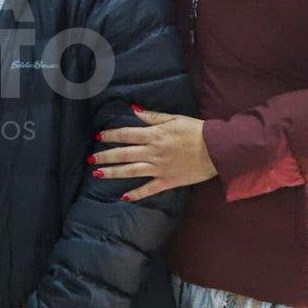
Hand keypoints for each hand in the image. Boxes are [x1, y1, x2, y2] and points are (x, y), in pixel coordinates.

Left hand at [89, 106, 217, 201]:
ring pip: (131, 171)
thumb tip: (133, 110)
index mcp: (154, 136)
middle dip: (105, 156)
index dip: (112, 135)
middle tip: (90, 158)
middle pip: (124, 154)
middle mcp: (153, 152)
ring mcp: (159, 168)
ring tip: (97, 173)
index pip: (127, 135)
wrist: (217, 150)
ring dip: (113, 172)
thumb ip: (152, 117)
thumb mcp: (174, 119)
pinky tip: (124, 197)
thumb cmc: (197, 131)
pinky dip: (136, 194)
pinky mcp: (168, 181)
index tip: (99, 136)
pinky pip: (149, 189)